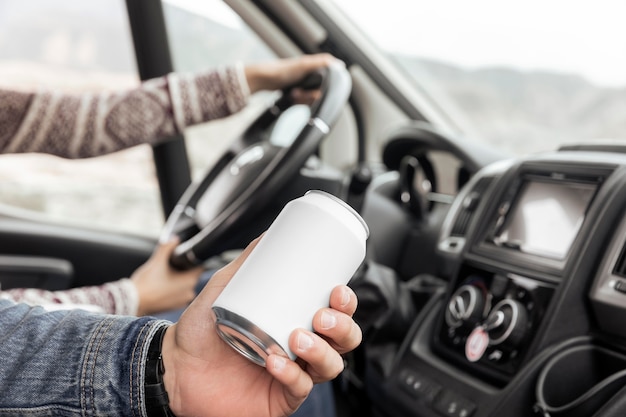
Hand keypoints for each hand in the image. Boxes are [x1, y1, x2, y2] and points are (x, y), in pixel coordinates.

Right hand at [130, 238, 202, 315]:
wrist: (132, 301)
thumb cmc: (146, 283)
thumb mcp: (157, 261)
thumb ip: (167, 247)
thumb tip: (175, 238)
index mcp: (190, 281)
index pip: (200, 266)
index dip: (193, 259)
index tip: (185, 255)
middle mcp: (189, 292)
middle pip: (192, 275)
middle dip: (184, 268)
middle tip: (172, 263)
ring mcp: (182, 301)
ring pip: (185, 284)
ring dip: (178, 278)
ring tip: (165, 273)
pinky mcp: (174, 306)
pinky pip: (178, 293)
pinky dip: (173, 288)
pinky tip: (162, 283)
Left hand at [161, 236, 361, 416]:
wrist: (174, 365)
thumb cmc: (202, 330)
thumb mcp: (226, 288)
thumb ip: (247, 262)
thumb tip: (268, 234)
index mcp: (296, 320)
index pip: (336, 312)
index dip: (346, 303)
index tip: (338, 289)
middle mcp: (300, 348)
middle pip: (343, 341)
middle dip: (343, 327)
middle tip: (322, 315)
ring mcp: (292, 374)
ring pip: (330, 366)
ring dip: (321, 351)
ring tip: (298, 338)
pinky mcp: (280, 398)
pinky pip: (299, 389)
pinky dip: (292, 375)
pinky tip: (275, 363)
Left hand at [244, 53, 342, 101]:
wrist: (264, 79)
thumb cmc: (282, 69)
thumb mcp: (304, 65)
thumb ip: (322, 63)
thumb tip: (340, 65)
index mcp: (316, 66)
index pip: (331, 80)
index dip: (326, 88)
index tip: (317, 91)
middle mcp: (312, 75)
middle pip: (322, 92)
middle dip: (310, 95)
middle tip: (300, 91)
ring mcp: (305, 84)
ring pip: (313, 99)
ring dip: (303, 99)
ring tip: (294, 93)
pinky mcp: (300, 91)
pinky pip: (305, 102)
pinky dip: (299, 101)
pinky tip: (293, 97)